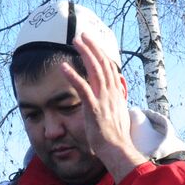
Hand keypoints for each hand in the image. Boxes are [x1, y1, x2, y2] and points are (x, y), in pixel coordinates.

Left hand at [60, 32, 145, 180]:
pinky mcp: (94, 108)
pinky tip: (63, 67)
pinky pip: (82, 88)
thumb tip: (119, 92)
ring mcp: (103, 99)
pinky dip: (73, 76)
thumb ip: (118, 100)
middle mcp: (111, 93)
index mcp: (116, 94)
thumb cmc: (116, 137)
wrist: (118, 149)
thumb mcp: (120, 114)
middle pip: (102, 63)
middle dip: (92, 47)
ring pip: (94, 70)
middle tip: (82, 35)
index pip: (109, 68)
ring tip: (75, 41)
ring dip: (84, 53)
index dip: (101, 54)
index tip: (93, 44)